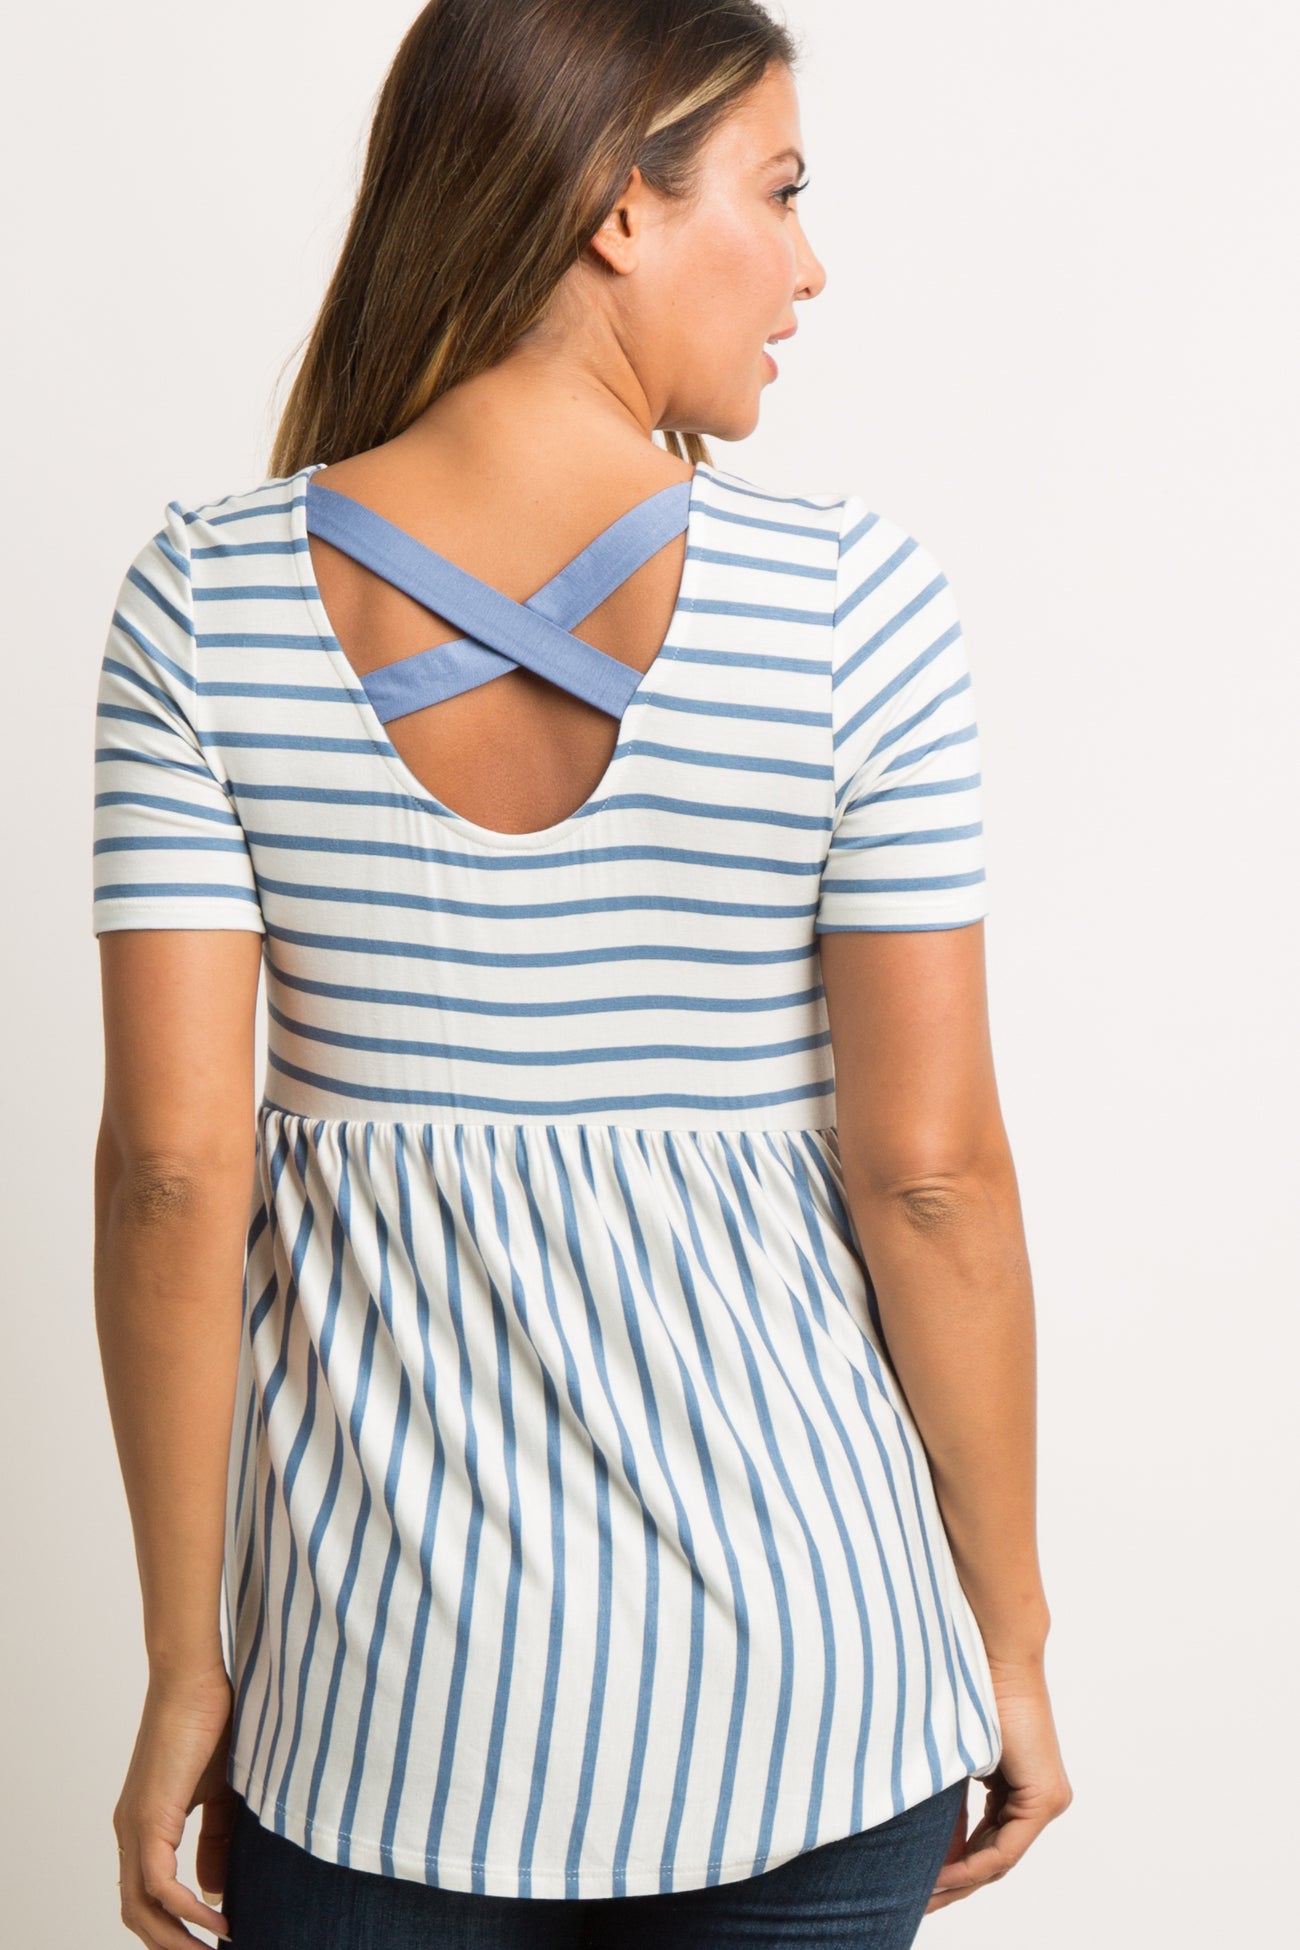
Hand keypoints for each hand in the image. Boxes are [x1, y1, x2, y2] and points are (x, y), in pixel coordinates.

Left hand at [113, 1662, 236, 1944]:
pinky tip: (218, 1919)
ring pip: (141, 1908)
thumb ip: (215, 1840)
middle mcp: (129, 1831)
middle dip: (171, 1946)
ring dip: (175, 1940)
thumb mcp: (220, 1793)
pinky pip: (160, 1885)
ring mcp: (135, 1826)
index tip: (210, 1943)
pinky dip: (188, 1910)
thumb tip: (215, 1891)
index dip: (173, 1928)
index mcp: (143, 1825)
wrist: (196, 1677)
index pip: (146, 1896)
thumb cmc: (211, 1722)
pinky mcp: (150, 1817)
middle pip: (138, 1913)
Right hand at [924, 1652, 1071, 1911]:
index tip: (921, 1883)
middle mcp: (1041, 1800)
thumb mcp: (955, 1756)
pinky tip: (942, 1876)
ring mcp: (1047, 1802)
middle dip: (955, 1884)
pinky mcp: (1044, 1800)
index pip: (988, 1842)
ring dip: (960, 1880)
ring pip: (999, 1858)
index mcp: (1021, 1788)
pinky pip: (1006, 1849)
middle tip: (920, 1903)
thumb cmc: (971, 1690)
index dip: (955, 1867)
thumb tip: (919, 1833)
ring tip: (925, 1897)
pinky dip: (973, 1864)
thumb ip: (947, 1795)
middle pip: (994, 1858)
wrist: (997, 1658)